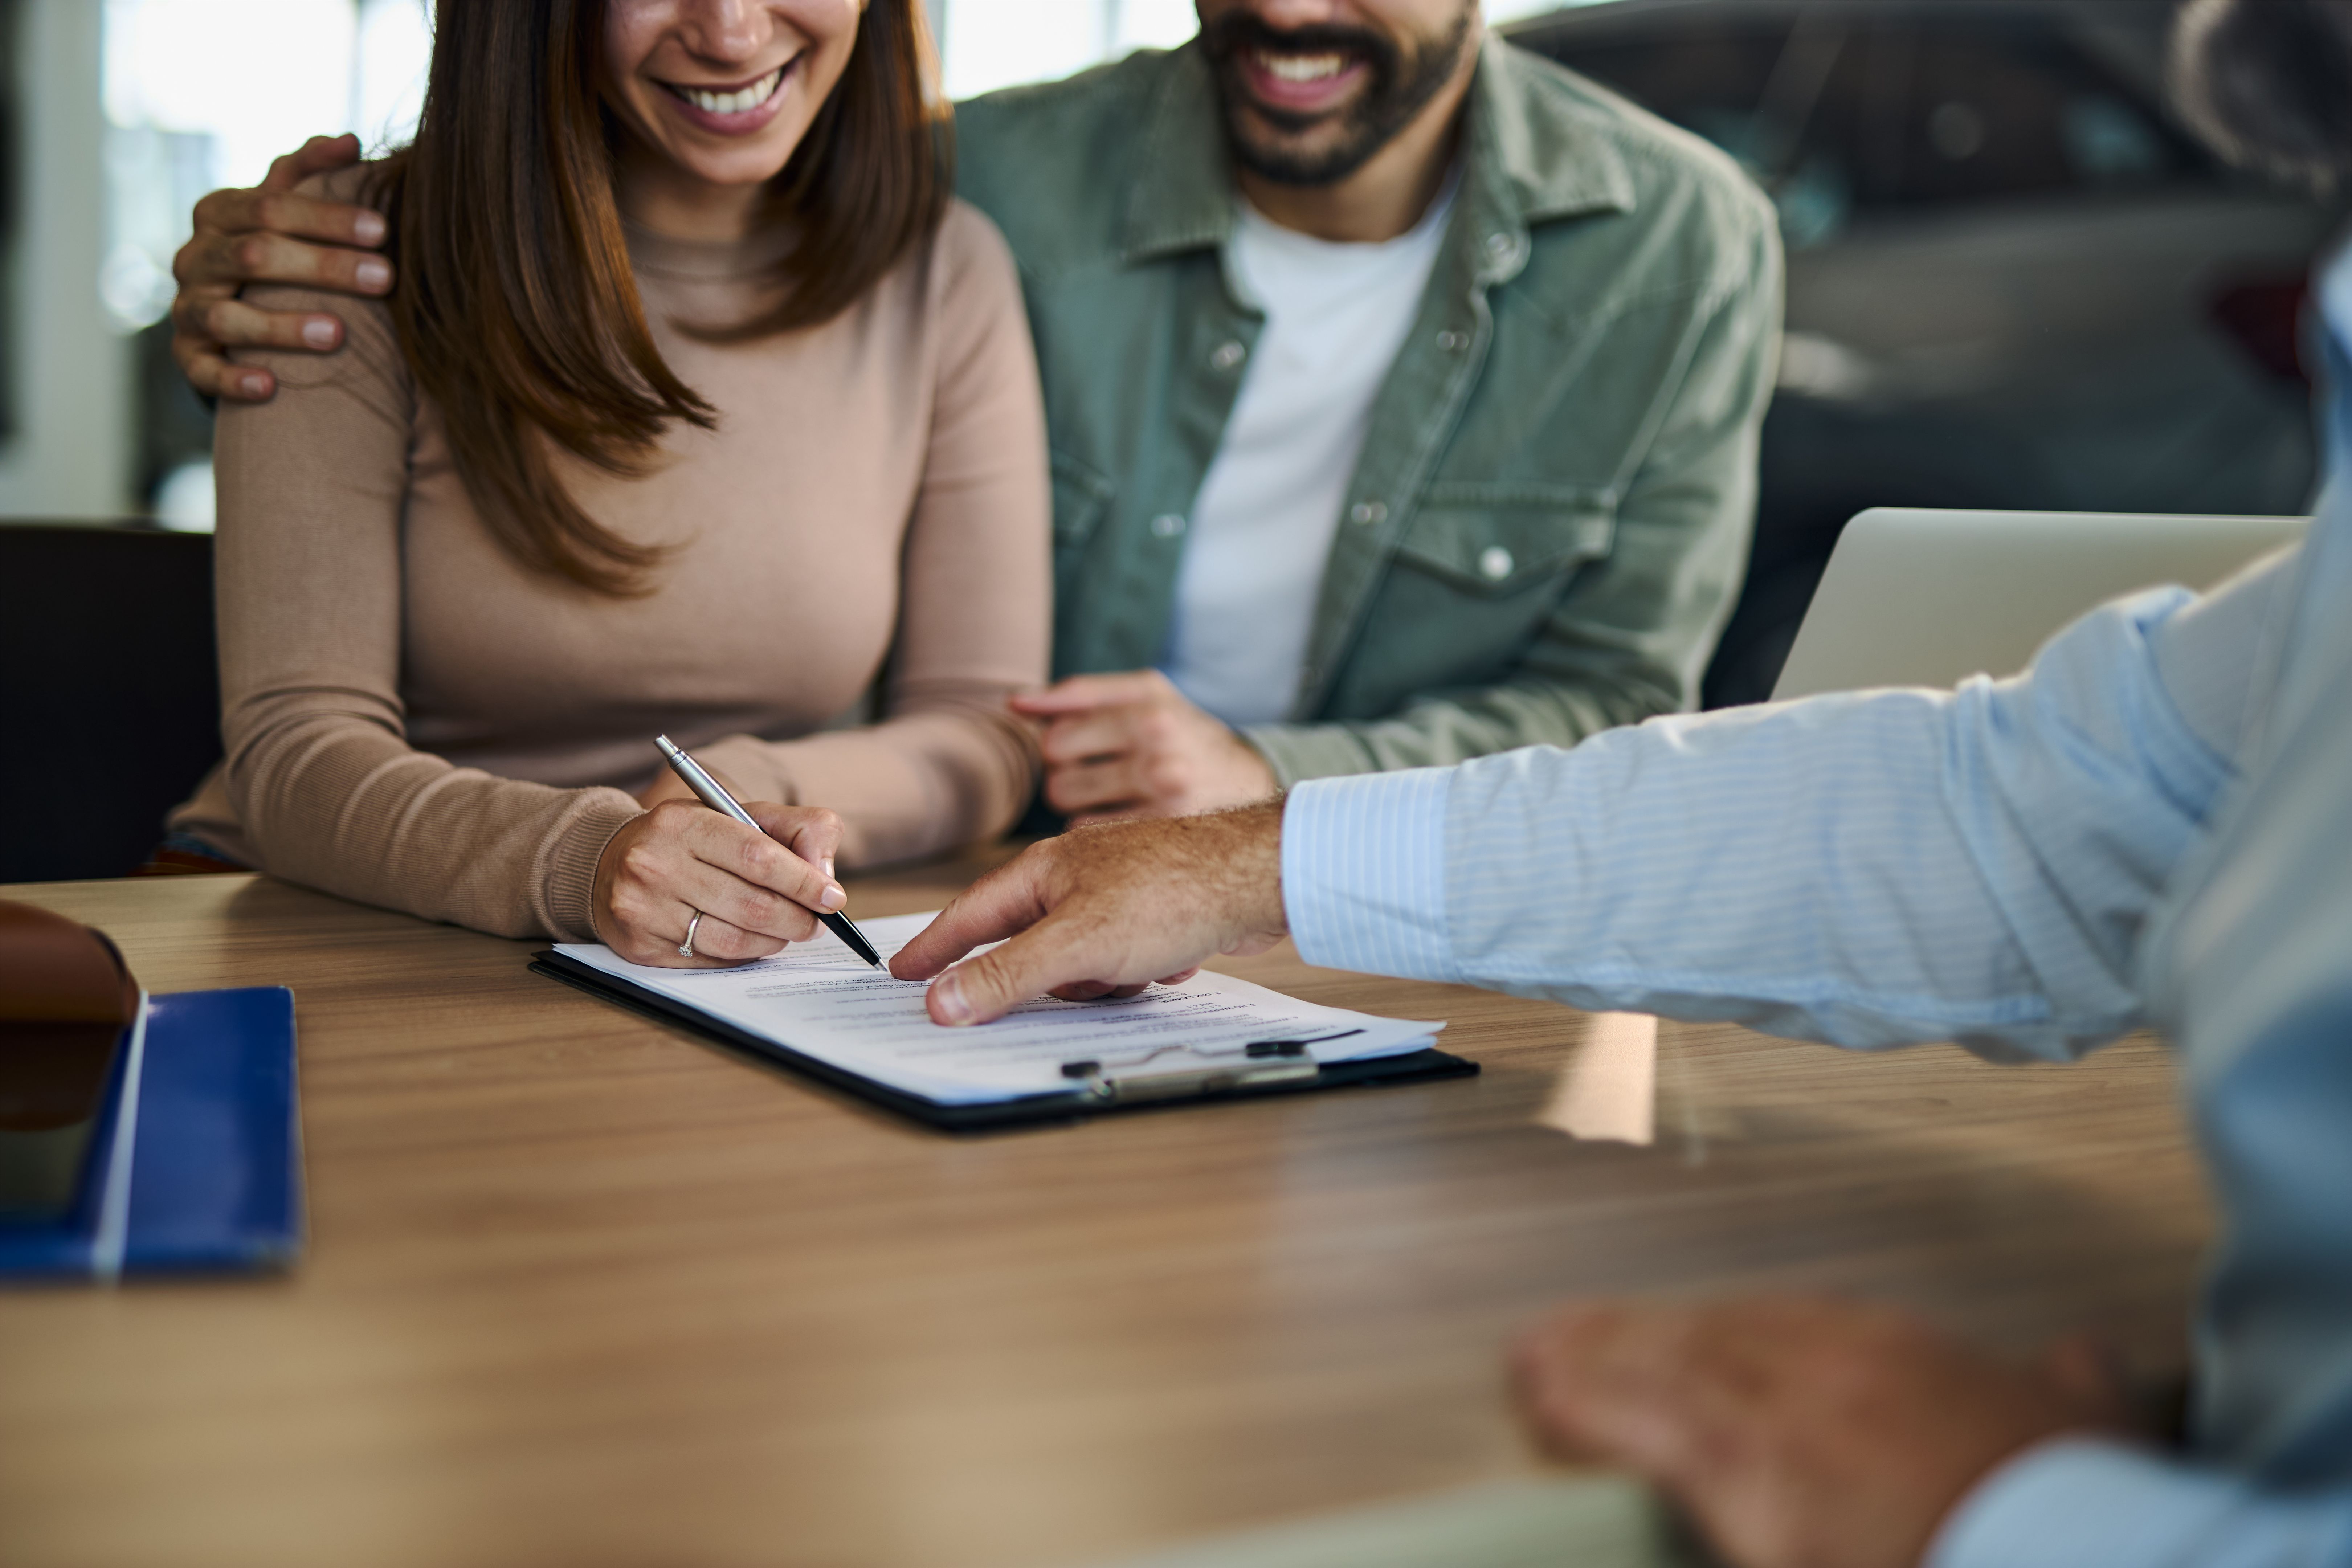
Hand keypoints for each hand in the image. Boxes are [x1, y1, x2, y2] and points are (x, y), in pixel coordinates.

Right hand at [170, 133, 395, 403]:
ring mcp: (187, 308)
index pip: (270, 206)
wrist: (224, 309)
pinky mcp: (188, 356)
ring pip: (227, 316)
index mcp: (220, 214)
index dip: (326, 217)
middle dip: (322, 266)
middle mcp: (196, 258)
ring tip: (339, 334)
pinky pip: (203, 370)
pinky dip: (234, 379)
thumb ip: (308, 171)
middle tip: (385, 278)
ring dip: (283, 326)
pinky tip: (272, 387)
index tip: (383, 230)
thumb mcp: (283, 207)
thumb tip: (350, 141)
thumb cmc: (270, 249)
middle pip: (255, 256)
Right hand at [591, 800, 848, 967]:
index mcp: (682, 822)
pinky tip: (753, 941)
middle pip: (750, 904)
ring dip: (774, 940)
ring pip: (733, 940)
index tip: (832, 897)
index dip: (802, 881)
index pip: (757, 856)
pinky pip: (710, 960)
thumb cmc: (690, 838)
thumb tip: (824, 874)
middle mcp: (654, 864)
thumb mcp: (741, 814)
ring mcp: (642, 909)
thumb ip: (796, 828)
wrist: (609, 860)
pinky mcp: (639, 946)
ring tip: (788, 931)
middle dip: (796, 918)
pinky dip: (743, 955)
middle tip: (816, 922)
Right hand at [890, 802, 1289, 1023]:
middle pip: (1026, 944)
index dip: (934, 948)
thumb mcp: (1076, 946)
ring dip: (1103, 979)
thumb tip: (941, 1002)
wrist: (1259, 879)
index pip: (969, 915)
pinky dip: (1140, 973)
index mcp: (1041, 871)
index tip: (903, 974)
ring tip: (1136, 968)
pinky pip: (1123, 963)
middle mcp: (1074, 877)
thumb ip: (1005, 975)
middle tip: (1061, 992)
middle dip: (1045, 977)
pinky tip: (1168, 964)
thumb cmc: (1170, 893)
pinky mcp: (1153, 916)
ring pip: (1079, 961)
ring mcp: (1115, 895)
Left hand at [1009, 671, 1276, 823]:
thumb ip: (1079, 694)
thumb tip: (1015, 702)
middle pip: (1058, 784)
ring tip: (1113, 801)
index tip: (1083, 749)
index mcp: (1149, 715)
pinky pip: (1095, 844)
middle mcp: (1159, 760)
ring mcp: (1165, 807)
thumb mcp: (1146, 694)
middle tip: (1097, 778)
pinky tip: (1124, 826)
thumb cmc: (1188, 733)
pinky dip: (1099, 837)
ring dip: (1081, 812)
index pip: (1056, 740)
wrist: (1253, 783)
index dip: (1060, 747)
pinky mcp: (1166, 843)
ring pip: (1073, 819)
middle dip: (1067, 781)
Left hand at [1511, 1296, 2136, 1567]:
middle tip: (1564, 1335)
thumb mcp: (2076, 1424)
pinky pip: (1648, 1430)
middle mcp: (1828, 1369)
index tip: (1675, 1335)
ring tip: (1532, 1365)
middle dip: (1629, 1338)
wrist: (2062, 1540)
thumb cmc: (2068, 1497)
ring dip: (1591, 1363)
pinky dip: (1587, 1409)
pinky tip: (1542, 1402)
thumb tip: (2084, 1359)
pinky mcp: (1754, 1484)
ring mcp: (1783, 1420)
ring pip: (1664, 1370)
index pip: (1781, 1325)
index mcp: (1896, 1354)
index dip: (1715, 1331)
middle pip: (1705, 1338)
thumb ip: (2065, 1384)